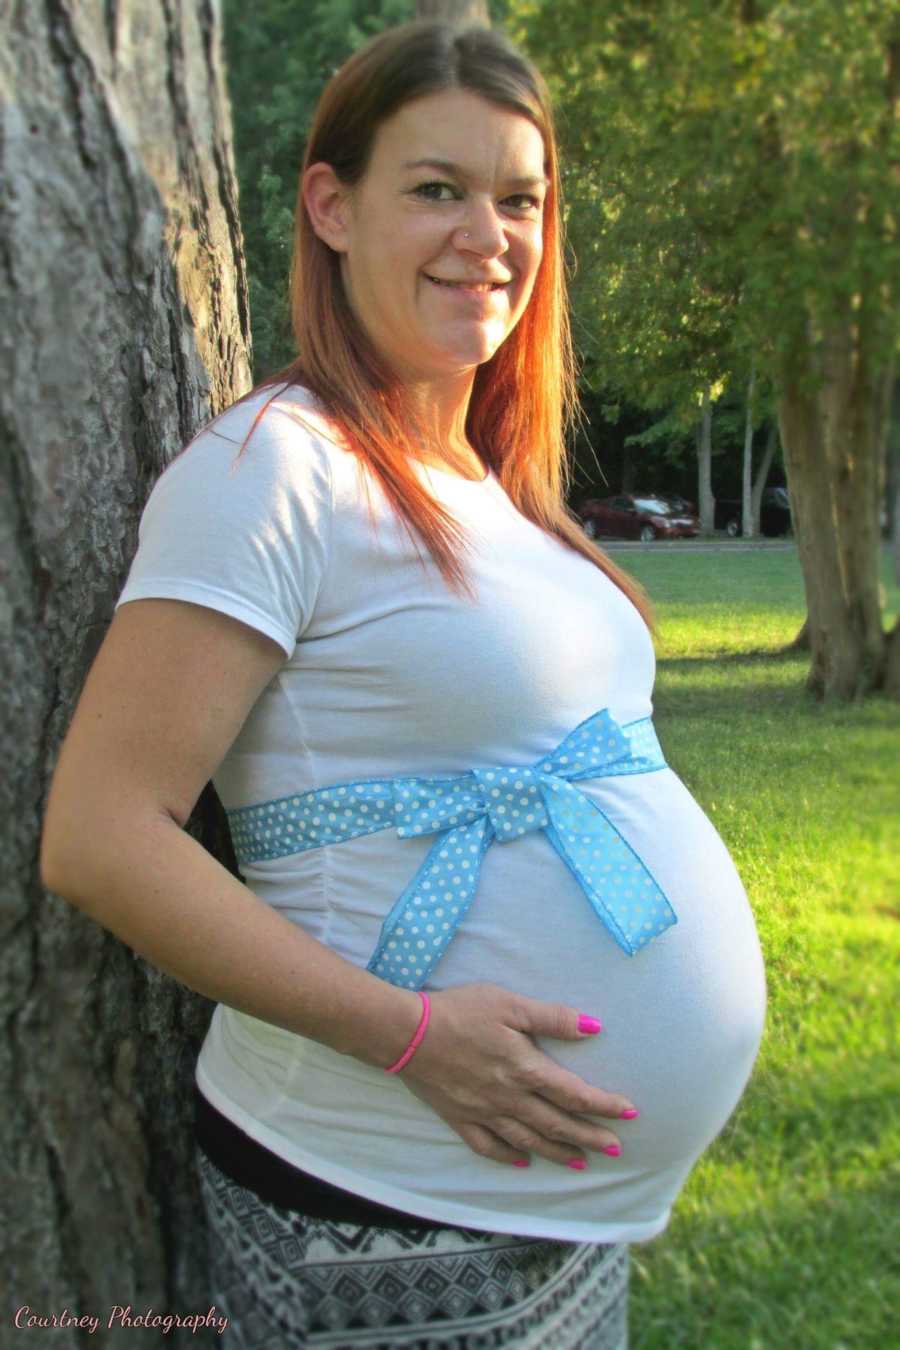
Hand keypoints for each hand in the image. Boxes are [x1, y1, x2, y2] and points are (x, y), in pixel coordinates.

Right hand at [398, 983, 637, 1168]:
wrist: (406, 1033)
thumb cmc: (459, 1012)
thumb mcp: (509, 1004)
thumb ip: (552, 1018)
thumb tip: (594, 1028)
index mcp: (524, 1069)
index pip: (573, 1093)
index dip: (603, 1104)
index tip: (629, 1113)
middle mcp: (508, 1098)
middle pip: (556, 1123)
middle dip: (588, 1136)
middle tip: (614, 1149)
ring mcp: (483, 1113)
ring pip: (528, 1140)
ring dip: (557, 1151)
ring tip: (579, 1161)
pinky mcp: (459, 1118)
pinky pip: (488, 1147)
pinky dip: (508, 1157)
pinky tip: (523, 1163)